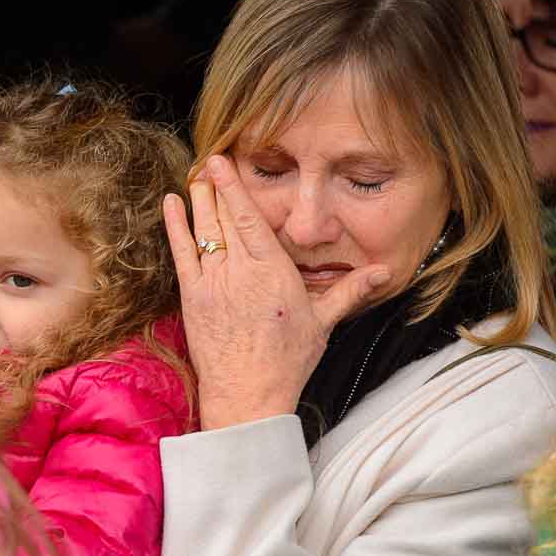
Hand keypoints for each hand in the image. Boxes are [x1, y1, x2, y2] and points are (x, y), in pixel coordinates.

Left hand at [162, 153, 393, 429]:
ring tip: (194, 177)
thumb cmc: (287, 361)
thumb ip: (350, 290)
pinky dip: (175, 228)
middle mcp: (241, 271)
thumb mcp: (322, 322)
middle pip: (224, 219)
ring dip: (197, 202)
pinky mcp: (193, 298)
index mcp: (273, 271)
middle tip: (208, 161)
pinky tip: (170, 205)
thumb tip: (385, 273)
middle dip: (214, 187)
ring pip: (203, 231)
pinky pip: (182, 254)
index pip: (250, 219)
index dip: (235, 188)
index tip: (223, 163)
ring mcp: (213, 283)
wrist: (248, 395)